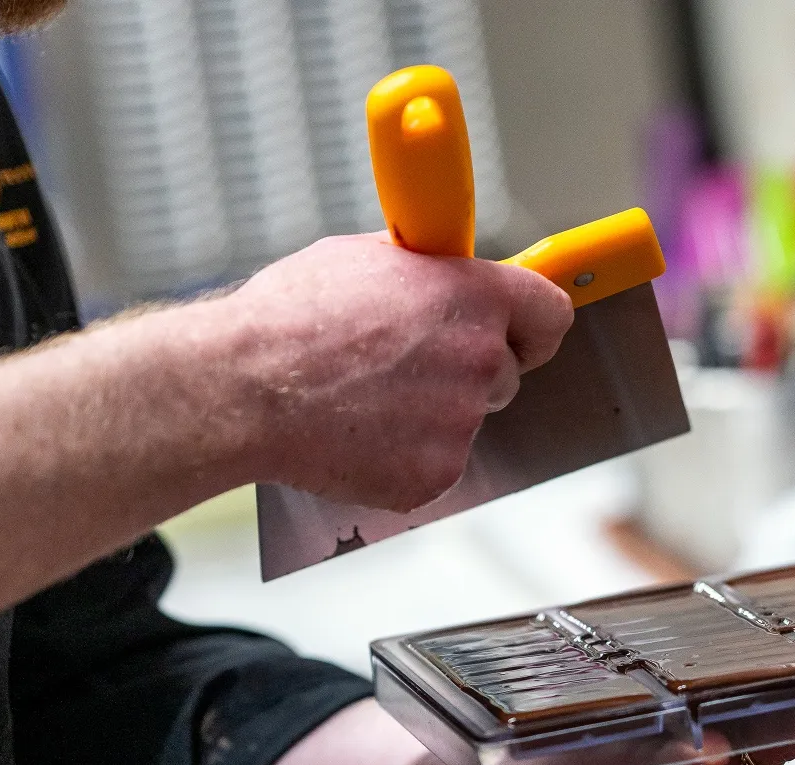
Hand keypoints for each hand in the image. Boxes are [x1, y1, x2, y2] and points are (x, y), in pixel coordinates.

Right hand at [213, 234, 573, 510]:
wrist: (243, 386)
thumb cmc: (290, 319)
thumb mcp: (366, 259)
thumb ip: (428, 275)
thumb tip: (445, 277)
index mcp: (472, 297)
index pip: (550, 315)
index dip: (532, 326)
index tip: (522, 334)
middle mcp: (480, 360)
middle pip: (505, 374)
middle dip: (465, 373)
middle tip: (404, 368)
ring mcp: (461, 423)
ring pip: (466, 421)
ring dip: (431, 416)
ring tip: (364, 398)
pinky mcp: (436, 474)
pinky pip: (436, 464)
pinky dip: (403, 457)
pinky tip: (357, 433)